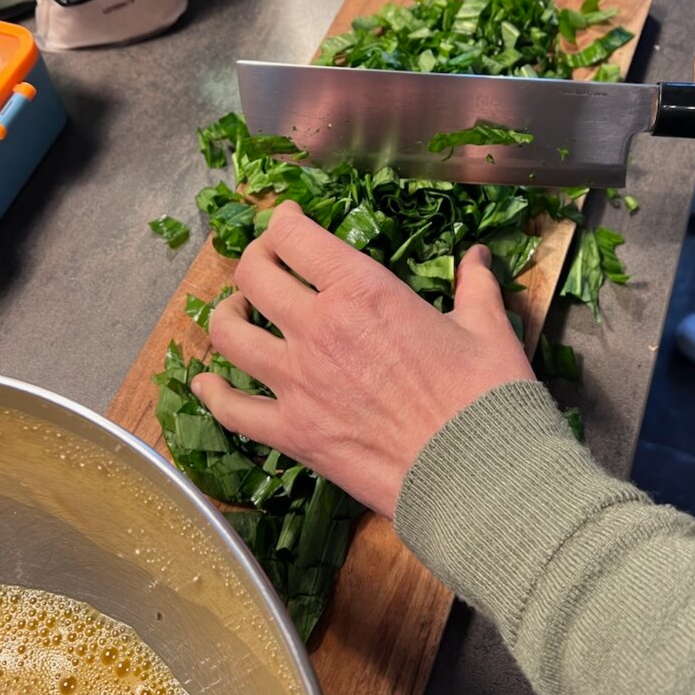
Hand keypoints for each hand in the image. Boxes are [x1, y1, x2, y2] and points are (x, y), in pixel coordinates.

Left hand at [191, 201, 534, 517]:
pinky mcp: (291, 433)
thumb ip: (475, 287)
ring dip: (227, 313)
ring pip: (228, 333)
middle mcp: (317, 328)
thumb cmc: (486, 397)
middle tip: (268, 261)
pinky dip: (212, 393)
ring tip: (237, 310)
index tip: (288, 219)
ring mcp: (296, 382)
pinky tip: (207, 384)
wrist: (476, 475)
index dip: (283, 220)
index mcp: (362, 291)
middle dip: (255, 257)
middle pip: (253, 274)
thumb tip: (478, 258)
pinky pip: (232, 408)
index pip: (295, 236)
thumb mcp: (487, 329)